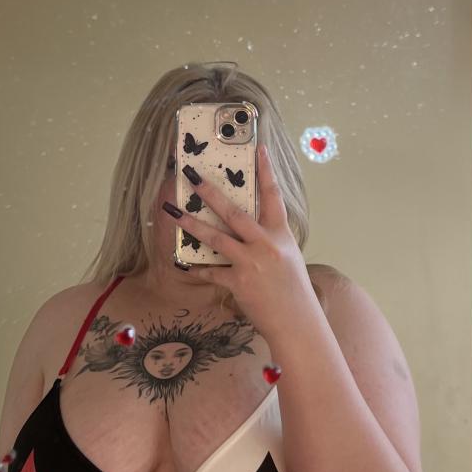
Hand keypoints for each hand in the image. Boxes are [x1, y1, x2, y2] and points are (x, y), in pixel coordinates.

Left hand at [179, 144, 316, 328]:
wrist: (297, 322)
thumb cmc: (293, 290)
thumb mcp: (287, 257)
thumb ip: (269, 240)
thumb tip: (247, 228)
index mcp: (281, 234)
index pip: (273, 196)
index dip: (266, 171)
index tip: (258, 148)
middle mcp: (266, 244)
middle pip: (234, 212)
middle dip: (210, 193)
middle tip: (192, 177)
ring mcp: (252, 262)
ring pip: (216, 238)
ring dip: (192, 224)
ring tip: (173, 213)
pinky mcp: (239, 282)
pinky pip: (212, 271)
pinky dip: (199, 268)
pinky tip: (185, 264)